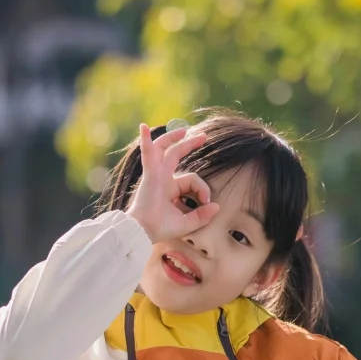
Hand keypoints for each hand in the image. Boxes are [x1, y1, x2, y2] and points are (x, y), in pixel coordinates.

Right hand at [126, 123, 219, 243]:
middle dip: (189, 144)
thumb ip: (202, 215)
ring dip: (173, 137)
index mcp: (170, 188)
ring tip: (185, 129)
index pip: (192, 179)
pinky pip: (147, 153)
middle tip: (204, 136)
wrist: (144, 232)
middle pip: (176, 155)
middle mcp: (162, 178)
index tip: (206, 201)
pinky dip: (145, 140)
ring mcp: (155, 174)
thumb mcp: (187, 223)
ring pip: (164, 149)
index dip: (203, 188)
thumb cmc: (161, 228)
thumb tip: (217, 206)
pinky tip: (143, 127)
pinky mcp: (150, 174)